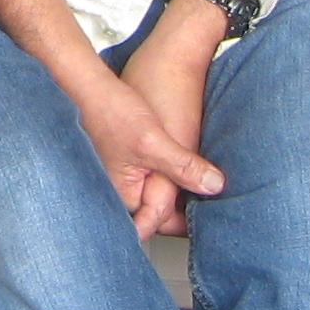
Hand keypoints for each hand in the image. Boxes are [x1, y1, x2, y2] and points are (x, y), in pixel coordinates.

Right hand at [74, 57, 222, 240]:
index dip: (185, 223)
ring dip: (179, 189)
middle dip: (183, 207)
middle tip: (212, 197)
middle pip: (159, 210)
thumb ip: (184, 168)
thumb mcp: (154, 141)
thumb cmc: (113, 111)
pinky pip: (154, 177)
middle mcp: (122, 191)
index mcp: (124, 195)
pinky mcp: (130, 162)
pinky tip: (185, 164)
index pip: (159, 224)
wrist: (94, 84)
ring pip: (159, 192)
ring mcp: (125, 177)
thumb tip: (214, 186)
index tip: (209, 217)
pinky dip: (170, 175)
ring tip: (204, 181)